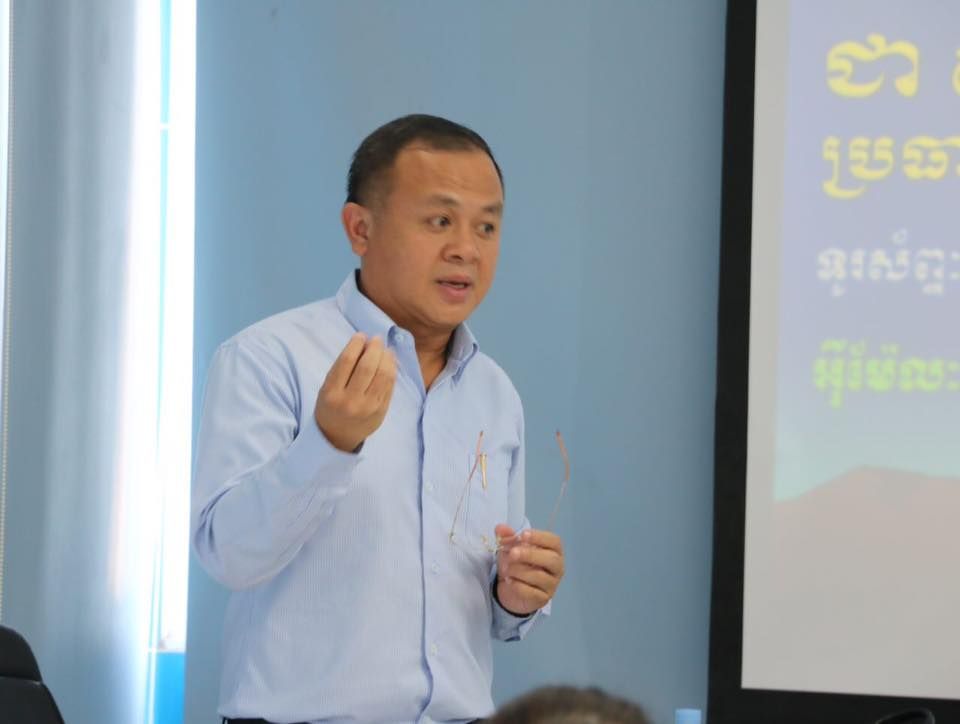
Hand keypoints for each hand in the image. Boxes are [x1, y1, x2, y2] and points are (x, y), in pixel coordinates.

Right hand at [314, 333, 396, 451]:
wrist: (337, 436)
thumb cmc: (331, 406)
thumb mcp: (327, 387)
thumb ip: (343, 368)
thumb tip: (365, 343)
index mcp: (332, 393)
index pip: (346, 362)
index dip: (356, 344)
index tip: (361, 335)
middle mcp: (350, 401)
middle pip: (367, 366)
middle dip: (374, 348)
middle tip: (376, 339)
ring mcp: (368, 407)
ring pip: (383, 375)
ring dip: (386, 357)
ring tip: (385, 349)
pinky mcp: (381, 411)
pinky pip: (390, 385)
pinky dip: (392, 370)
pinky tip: (390, 361)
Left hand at [494, 524, 564, 615]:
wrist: (511, 590)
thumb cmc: (517, 564)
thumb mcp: (510, 548)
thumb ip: (506, 537)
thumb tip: (500, 528)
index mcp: (553, 551)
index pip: (554, 542)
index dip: (540, 537)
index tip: (523, 535)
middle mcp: (557, 567)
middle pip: (551, 559)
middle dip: (530, 555)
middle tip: (513, 553)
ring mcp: (552, 585)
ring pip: (539, 576)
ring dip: (519, 571)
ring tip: (506, 569)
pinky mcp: (543, 599)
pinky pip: (531, 592)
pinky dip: (517, 585)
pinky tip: (509, 581)